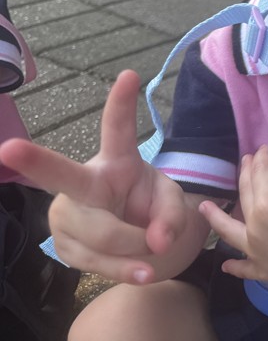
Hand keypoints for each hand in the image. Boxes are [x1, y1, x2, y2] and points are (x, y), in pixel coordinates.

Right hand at [0, 70, 199, 283]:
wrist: (133, 236)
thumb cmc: (146, 204)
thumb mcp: (169, 202)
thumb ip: (173, 215)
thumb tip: (157, 242)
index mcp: (116, 160)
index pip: (117, 128)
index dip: (121, 103)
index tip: (130, 74)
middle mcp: (83, 182)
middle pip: (62, 175)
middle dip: (34, 161)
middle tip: (9, 149)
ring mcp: (67, 214)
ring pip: (101, 235)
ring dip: (134, 250)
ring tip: (153, 256)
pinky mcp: (62, 246)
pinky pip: (97, 264)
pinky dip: (126, 270)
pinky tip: (140, 271)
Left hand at [200, 128, 267, 286]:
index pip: (260, 173)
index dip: (261, 158)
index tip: (264, 148)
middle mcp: (255, 227)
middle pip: (245, 195)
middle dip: (245, 175)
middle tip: (245, 161)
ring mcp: (256, 251)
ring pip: (230, 231)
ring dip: (216, 218)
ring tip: (204, 208)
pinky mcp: (264, 269)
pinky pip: (244, 267)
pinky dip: (234, 265)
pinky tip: (227, 264)